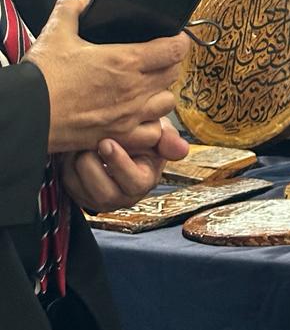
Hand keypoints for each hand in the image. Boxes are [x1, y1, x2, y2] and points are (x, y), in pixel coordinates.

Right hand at [26, 0, 189, 152]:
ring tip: (149, 87)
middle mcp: (134, 90)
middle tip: (158, 58)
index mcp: (126, 61)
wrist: (27, 115)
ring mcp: (128, 116)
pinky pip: (151, 133)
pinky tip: (138, 117)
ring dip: (162, 92)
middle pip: (173, 74)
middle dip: (170, 64)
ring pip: (167, 103)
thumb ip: (72, 10)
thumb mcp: (56, 32)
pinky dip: (151, 125)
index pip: (175, 49)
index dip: (179, 40)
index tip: (175, 37)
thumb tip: (82, 0)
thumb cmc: (42, 77)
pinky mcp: (118, 136)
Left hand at [63, 118, 189, 213]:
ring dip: (76, 164)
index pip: (134, 181)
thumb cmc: (141, 134)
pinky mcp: (80, 195)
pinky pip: (68, 184)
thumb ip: (168, 139)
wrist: (120, 136)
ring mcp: (100, 198)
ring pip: (82, 190)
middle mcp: (123, 196)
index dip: (119, 163)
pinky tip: (72, 149)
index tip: (106, 143)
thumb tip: (182, 150)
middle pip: (104, 193)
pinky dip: (66, 166)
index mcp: (144, 180)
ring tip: (79, 142)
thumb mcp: (158, 131)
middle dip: (92, 166)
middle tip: (87, 143)